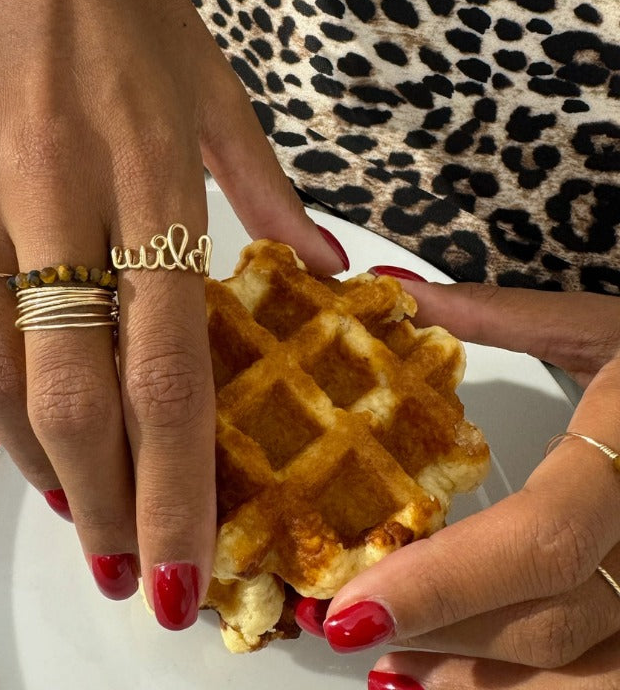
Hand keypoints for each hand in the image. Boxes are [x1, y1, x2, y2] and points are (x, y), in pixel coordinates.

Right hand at [0, 0, 346, 627]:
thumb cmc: (134, 7)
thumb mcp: (221, 95)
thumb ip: (271, 197)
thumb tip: (328, 274)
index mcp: (152, 181)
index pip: (167, 374)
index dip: (174, 490)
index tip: (181, 567)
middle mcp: (57, 195)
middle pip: (75, 395)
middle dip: (101, 504)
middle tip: (124, 566)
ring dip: (27, 457)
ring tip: (66, 505)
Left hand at [320, 277, 619, 687]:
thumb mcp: (605, 328)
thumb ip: (498, 315)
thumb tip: (392, 288)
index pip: (541, 538)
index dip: (442, 583)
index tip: (349, 609)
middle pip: (548, 623)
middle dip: (438, 633)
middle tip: (345, 624)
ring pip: (585, 681)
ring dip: (477, 686)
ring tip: (393, 668)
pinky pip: (608, 683)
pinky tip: (466, 683)